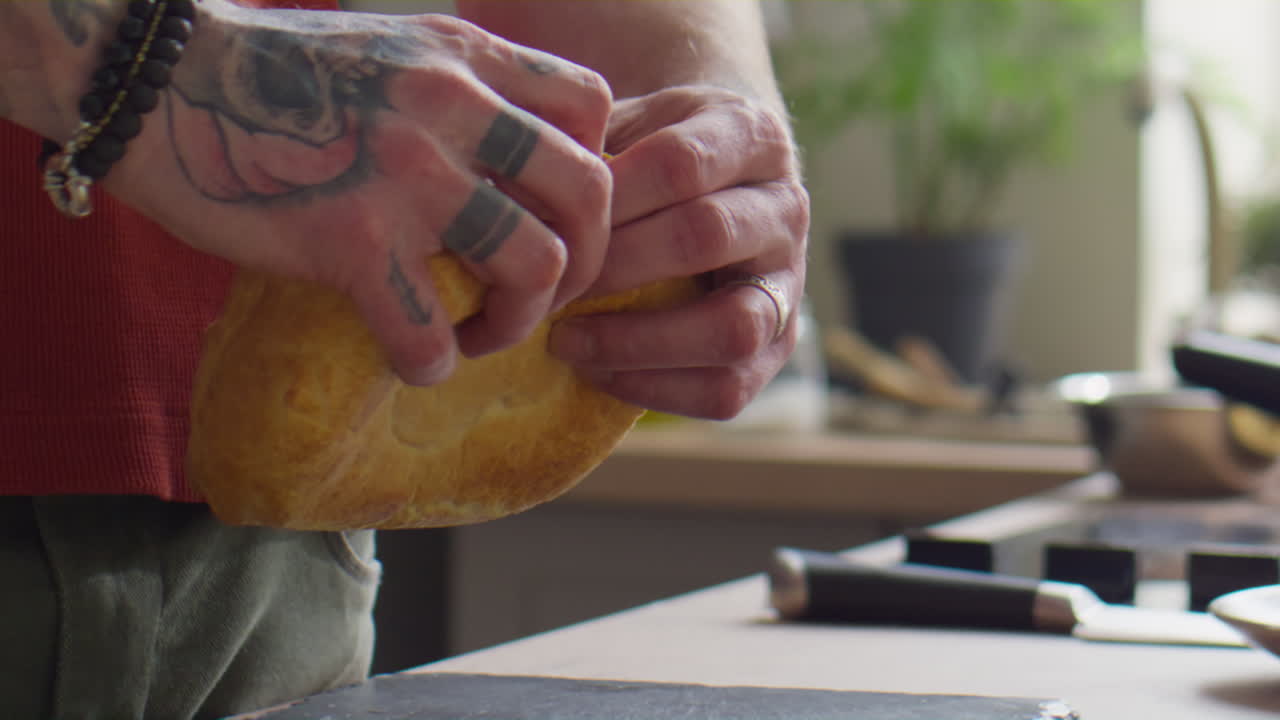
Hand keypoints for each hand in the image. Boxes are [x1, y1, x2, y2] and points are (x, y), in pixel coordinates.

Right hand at [109, 1, 611, 384]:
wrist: (153, 78)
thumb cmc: (271, 74)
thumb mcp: (391, 49)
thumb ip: (460, 90)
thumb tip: (511, 160)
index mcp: (463, 56)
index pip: (593, 108)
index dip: (597, 172)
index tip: (558, 216)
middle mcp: (449, 104)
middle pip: (589, 191)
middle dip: (588, 262)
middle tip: (545, 293)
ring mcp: (404, 171)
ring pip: (537, 263)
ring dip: (523, 319)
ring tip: (483, 334)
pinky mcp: (347, 238)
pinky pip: (428, 332)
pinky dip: (435, 363)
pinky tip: (417, 358)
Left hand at [549, 86, 808, 418]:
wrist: (719, 184)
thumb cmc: (651, 156)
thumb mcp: (628, 124)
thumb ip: (587, 145)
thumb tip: (513, 187)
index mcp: (751, 135)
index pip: (681, 162)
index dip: (609, 197)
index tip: (547, 224)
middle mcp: (786, 207)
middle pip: (707, 235)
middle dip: (615, 268)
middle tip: (547, 289)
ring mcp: (791, 283)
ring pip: (734, 326)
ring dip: (638, 340)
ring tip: (566, 342)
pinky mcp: (777, 347)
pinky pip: (727, 389)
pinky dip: (655, 389)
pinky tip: (596, 371)